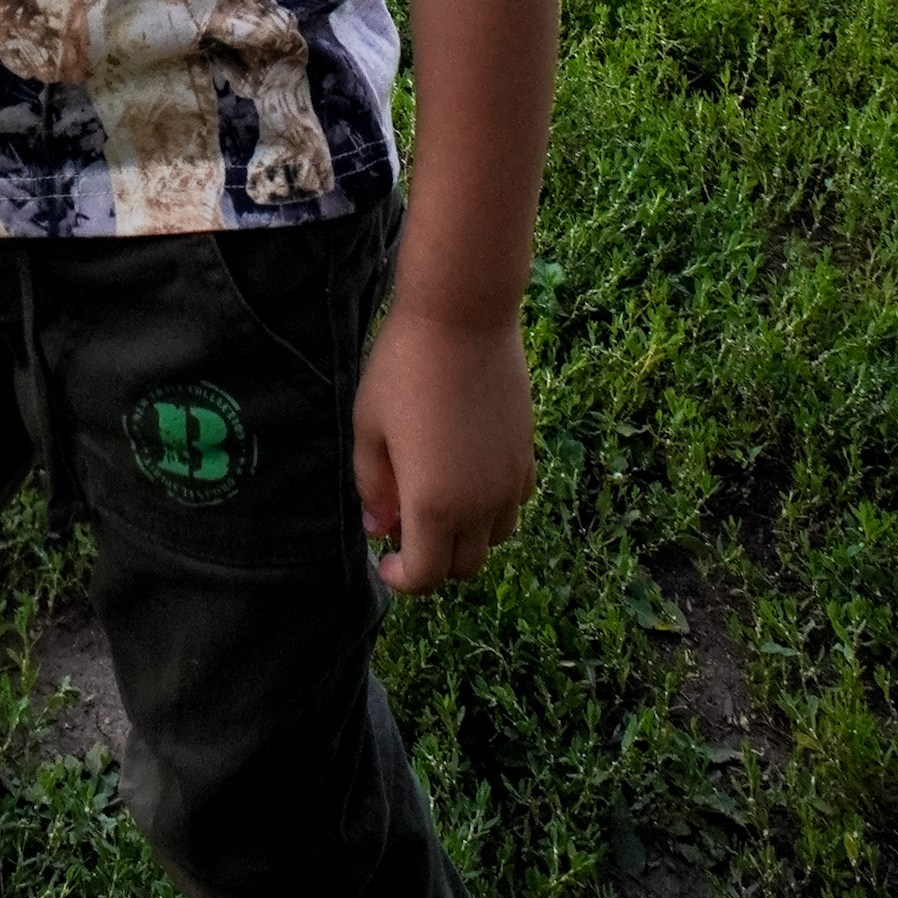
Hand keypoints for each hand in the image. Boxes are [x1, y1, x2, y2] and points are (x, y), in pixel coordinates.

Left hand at [352, 310, 534, 595]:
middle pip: (464, 566)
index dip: (401, 578)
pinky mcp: (527, 454)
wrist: (463, 318)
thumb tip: (379, 528)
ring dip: (465, 537)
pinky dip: (492, 508)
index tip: (384, 560)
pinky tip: (467, 476)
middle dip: (432, 561)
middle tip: (403, 527)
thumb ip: (372, 486)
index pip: (426, 576)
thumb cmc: (404, 369)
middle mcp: (480, 504)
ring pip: (495, 539)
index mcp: (434, 505)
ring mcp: (509, 480)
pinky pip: (515, 503)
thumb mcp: (370, 428)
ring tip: (435, 501)